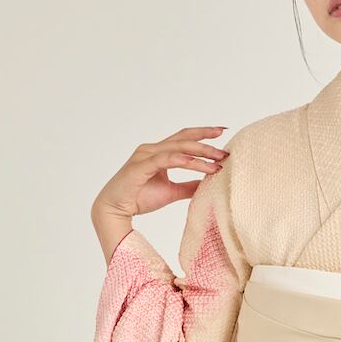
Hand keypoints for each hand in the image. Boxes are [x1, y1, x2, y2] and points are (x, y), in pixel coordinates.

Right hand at [91, 125, 230, 232]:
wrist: (115, 210)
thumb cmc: (139, 199)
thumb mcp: (171, 192)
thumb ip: (188, 186)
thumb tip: (207, 184)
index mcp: (159, 153)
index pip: (184, 138)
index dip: (203, 133)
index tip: (222, 132)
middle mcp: (152, 149)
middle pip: (184, 139)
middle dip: (206, 141)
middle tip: (225, 146)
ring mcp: (145, 156)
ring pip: (177, 148)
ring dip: (199, 153)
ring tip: (217, 159)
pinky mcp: (140, 166)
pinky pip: (164, 160)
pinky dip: (181, 160)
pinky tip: (195, 162)